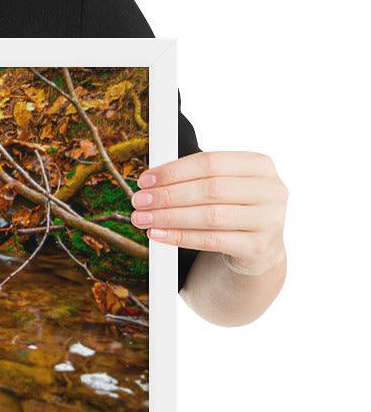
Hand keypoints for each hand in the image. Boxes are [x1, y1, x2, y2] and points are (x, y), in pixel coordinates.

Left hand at [129, 151, 287, 274]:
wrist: (258, 249)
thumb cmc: (233, 209)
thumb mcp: (224, 187)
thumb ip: (195, 178)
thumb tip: (150, 181)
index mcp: (260, 165)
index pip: (211, 162)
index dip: (174, 170)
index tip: (146, 180)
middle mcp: (271, 191)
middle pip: (210, 189)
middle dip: (168, 195)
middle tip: (139, 201)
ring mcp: (270, 220)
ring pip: (210, 216)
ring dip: (169, 217)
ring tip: (143, 219)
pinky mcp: (259, 247)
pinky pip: (212, 241)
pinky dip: (180, 237)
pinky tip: (158, 235)